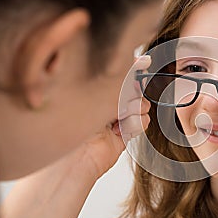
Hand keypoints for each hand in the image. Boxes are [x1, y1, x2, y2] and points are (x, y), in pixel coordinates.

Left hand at [76, 55, 150, 178]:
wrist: (73, 157)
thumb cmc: (72, 123)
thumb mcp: (94, 91)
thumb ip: (116, 77)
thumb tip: (135, 60)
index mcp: (95, 88)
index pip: (120, 73)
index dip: (135, 66)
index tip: (145, 62)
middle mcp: (107, 101)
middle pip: (134, 87)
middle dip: (130, 90)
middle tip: (119, 98)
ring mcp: (118, 117)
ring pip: (142, 103)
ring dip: (132, 108)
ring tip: (116, 117)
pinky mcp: (126, 132)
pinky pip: (143, 121)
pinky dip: (133, 123)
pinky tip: (118, 129)